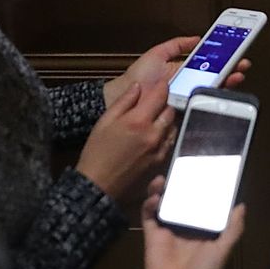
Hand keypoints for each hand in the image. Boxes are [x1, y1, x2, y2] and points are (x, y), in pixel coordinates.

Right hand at [76, 81, 174, 204]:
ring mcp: (159, 150)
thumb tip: (138, 86)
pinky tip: (156, 136)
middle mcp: (154, 134)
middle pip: (170, 111)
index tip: (161, 82)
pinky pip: (170, 143)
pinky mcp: (160, 163)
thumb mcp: (105, 121)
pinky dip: (166, 135)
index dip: (162, 86)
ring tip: (156, 118)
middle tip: (155, 102)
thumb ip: (124, 102)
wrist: (98, 186)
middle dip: (164, 104)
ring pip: (173, 127)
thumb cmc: (97, 152)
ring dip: (167, 120)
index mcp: (139, 121)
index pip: (160, 96)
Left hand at [105, 37, 253, 107]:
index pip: (208, 65)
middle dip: (230, 71)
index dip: (222, 60)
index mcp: (184, 71)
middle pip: (214, 78)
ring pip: (211, 92)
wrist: (126, 98)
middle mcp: (188, 86)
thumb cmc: (139, 77)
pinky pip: (200, 106)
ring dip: (226, 83)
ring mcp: (187, 99)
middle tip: (242, 65)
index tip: (236, 54)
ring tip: (236, 75)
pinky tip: (221, 91)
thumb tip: (197, 38)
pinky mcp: (183, 112)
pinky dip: (212, 99)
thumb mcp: (158, 54)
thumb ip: (177, 45)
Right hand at [142, 176, 245, 268]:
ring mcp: (167, 228)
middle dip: (179, 183)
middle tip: (179, 167)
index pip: (201, 202)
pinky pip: (148, 214)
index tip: (201, 169)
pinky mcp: (151, 234)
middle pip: (181, 198)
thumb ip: (233, 228)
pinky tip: (156, 196)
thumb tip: (242, 205)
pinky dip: (150, 202)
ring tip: (163, 179)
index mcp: (202, 228)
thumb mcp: (223, 250)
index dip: (201, 187)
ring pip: (163, 202)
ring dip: (161, 189)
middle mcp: (185, 225)